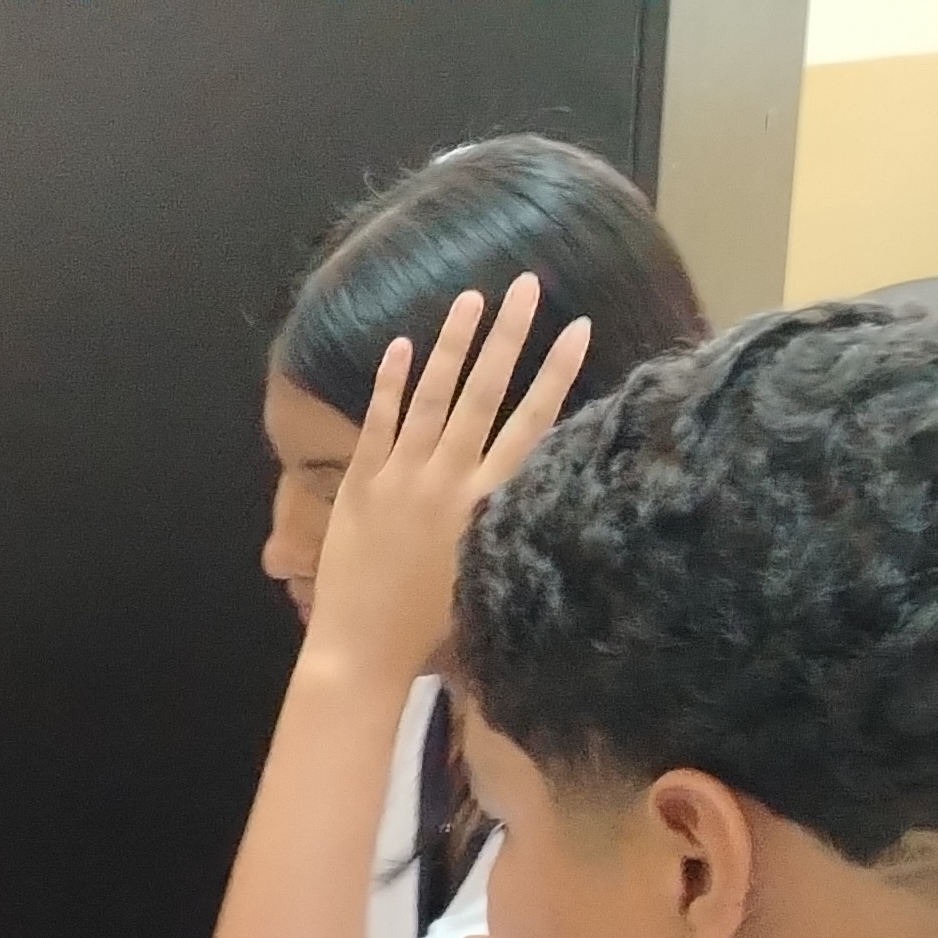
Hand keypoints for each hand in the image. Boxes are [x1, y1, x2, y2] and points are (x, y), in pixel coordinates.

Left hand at [303, 275, 593, 685]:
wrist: (363, 652)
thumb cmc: (433, 631)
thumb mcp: (489, 576)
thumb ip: (509, 526)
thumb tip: (542, 490)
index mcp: (487, 504)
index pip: (532, 424)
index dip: (556, 373)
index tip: (578, 327)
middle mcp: (448, 481)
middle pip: (485, 393)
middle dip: (509, 334)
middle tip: (526, 284)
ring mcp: (400, 479)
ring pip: (432, 396)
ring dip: (453, 343)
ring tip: (470, 298)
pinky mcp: (359, 486)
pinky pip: (377, 423)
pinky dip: (389, 384)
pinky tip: (401, 345)